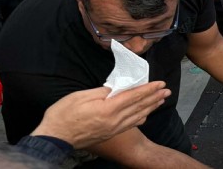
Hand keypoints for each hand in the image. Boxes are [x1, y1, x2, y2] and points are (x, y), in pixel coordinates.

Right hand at [31, 82, 169, 148]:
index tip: (160, 83)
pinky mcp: (109, 134)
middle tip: (167, 90)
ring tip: (162, 100)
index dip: (148, 89)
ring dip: (151, 107)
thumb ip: (102, 92)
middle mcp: (114, 120)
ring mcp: (113, 129)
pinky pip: (130, 125)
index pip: (134, 96)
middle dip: (155, 97)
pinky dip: (141, 118)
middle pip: (139, 106)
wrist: (55, 138)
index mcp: (108, 109)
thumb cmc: (63, 115)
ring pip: (138, 116)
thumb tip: (116, 88)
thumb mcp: (81, 96)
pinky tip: (146, 115)